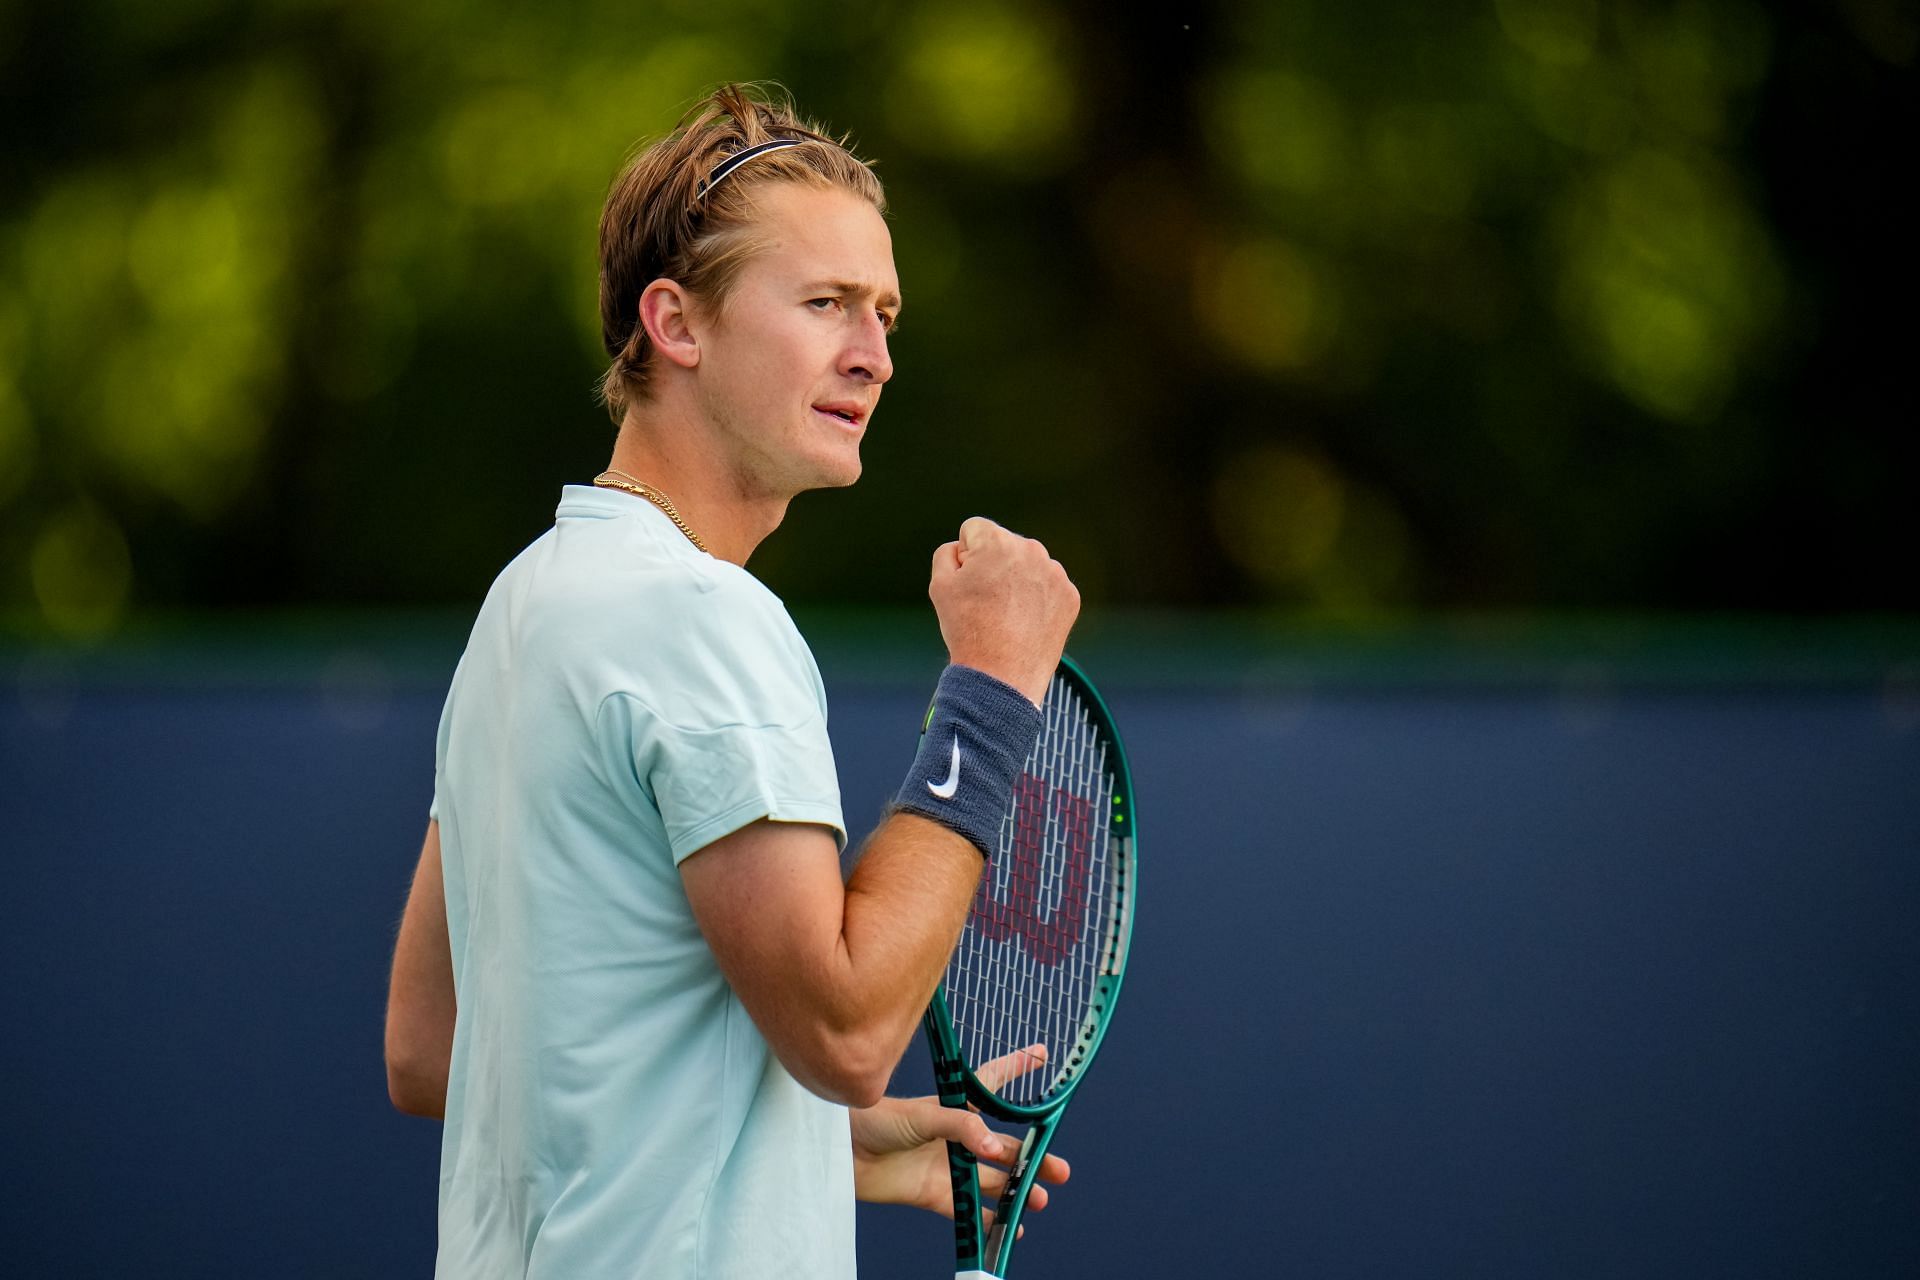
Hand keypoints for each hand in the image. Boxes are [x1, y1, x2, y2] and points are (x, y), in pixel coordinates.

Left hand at [849, 1043, 1071, 1235]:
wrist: (840, 1150)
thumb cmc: (875, 1119)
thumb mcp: (922, 1115)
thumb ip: (961, 1128)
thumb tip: (995, 1149)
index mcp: (954, 1106)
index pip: (992, 1083)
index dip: (1017, 1067)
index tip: (1043, 1054)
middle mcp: (955, 1136)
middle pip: (1003, 1147)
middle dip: (1032, 1157)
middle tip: (1059, 1170)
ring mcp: (946, 1166)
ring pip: (991, 1179)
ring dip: (1015, 1190)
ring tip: (1037, 1199)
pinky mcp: (932, 1193)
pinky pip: (966, 1209)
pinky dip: (987, 1220)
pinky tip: (1007, 1228)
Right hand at [929, 517, 1079, 706]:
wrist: (1003, 674)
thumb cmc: (968, 629)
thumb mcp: (940, 585)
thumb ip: (948, 552)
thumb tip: (965, 548)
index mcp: (997, 541)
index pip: (974, 530)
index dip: (965, 557)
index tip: (969, 583)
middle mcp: (1031, 550)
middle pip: (1004, 546)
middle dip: (994, 566)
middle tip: (987, 603)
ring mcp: (1055, 573)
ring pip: (1028, 566)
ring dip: (1017, 581)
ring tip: (1006, 615)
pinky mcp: (1070, 596)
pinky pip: (1047, 587)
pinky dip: (1037, 600)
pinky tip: (1025, 622)